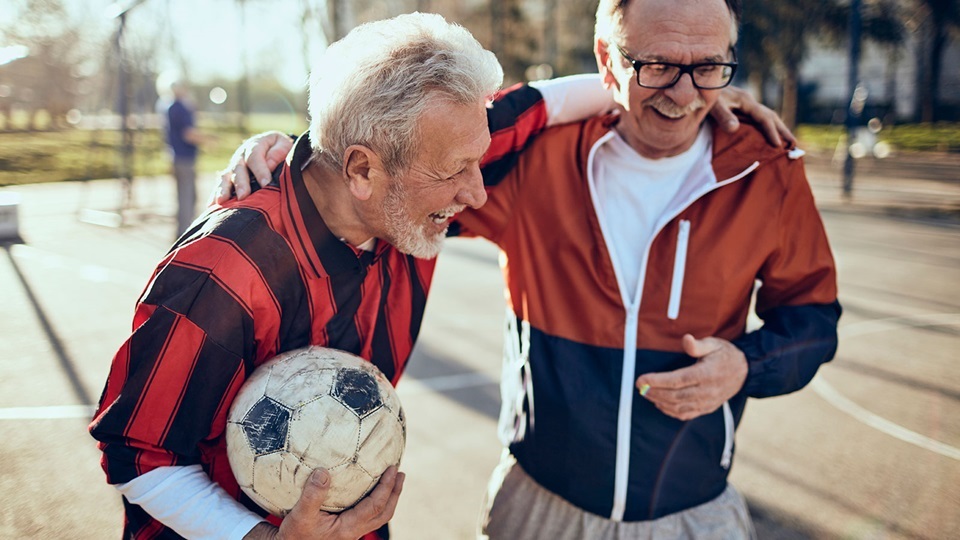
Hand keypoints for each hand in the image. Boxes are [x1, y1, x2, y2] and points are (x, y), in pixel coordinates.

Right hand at [215, 131, 294, 203]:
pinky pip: (221, 186)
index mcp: (255, 145)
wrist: (274, 148)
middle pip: (238, 168)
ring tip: (222, 201)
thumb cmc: (282, 149)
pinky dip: (215, 196)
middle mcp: (241, 156)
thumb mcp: (284, 145)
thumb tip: (269, 164)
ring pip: (226, 177)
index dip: (260, 170)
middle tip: (243, 196)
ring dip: (223, 189)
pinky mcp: (230, 178)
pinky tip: (212, 207)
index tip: (266, 183)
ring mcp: (234, 167)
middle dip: (240, 183)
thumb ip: (278, 153)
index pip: (255, 156)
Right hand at [245, 467, 403, 539]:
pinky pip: (369, 515)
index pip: (376, 506)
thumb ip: (312, 494)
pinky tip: (370, 489)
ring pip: (379, 516)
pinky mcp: (347, 528)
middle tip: (400, 473)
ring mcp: (353, 531)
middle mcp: (355, 531)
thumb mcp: (300, 515)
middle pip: (385, 513)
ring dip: (389, 497)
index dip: (387, 487)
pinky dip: (376, 501)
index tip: (393, 469)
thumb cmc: (295, 535)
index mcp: (349, 527)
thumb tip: (323, 472)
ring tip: (393, 480)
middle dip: (395, 493)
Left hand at [635, 334, 747, 420]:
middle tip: (640, 387)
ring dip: (659, 402)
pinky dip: (671, 412)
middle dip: (654, 392)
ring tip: (646, 394)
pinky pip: (686, 414)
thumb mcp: (714, 344)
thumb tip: (686, 340)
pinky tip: (660, 404)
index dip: (657, 381)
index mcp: (706, 374)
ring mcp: (707, 402)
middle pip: (675, 396)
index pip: (677, 380)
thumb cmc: (725, 355)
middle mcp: (706, 391)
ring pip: (678, 407)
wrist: (745, 372)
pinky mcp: (707, 408)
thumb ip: (698, 345)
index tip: (641, 379)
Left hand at [710, 86, 795, 148]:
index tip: (778, 145)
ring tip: (787, 143)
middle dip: (783, 130)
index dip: (771, 131)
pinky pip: (759, 119)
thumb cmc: (704, 95)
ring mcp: (746, 105)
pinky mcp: (740, 108)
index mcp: (746, 101)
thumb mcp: (712, 105)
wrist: (697, 84)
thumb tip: (735, 128)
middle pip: (772, 116)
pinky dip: (767, 128)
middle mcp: (749, 102)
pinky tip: (767, 137)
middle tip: (794, 145)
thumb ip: (722, 115)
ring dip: (778, 129)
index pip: (764, 117)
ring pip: (767, 117)